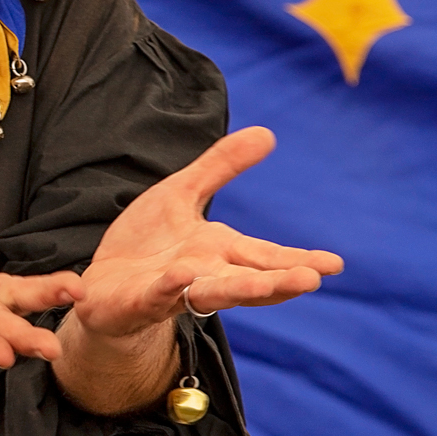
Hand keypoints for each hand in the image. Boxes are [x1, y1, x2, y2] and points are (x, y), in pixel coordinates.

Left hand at [67, 126, 342, 341]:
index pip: (266, 258)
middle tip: (312, 280)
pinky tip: (184, 278)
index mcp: (220, 252)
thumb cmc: (147, 245)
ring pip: (211, 293)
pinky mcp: (137, 302)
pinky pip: (157, 295)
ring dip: (239, 291)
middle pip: (248, 280)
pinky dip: (170, 289)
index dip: (298, 260)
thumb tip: (267, 133)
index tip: (336, 265)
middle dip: (279, 281)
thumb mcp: (181, 195)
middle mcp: (204, 275)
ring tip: (268, 287)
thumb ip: (221, 167)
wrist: (101, 289)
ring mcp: (172, 292)